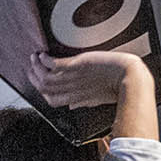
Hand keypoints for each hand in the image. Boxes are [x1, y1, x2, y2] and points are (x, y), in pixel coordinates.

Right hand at [32, 50, 157, 140]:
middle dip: (34, 77)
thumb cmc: (118, 87)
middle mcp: (73, 89)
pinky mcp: (79, 65)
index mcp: (78, 98)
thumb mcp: (98, 98)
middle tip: (30, 67)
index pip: (51, 100)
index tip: (37, 81)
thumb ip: (83, 101)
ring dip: (36, 67)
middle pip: (44, 89)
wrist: (130, 77)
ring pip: (46, 78)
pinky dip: (45, 61)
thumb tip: (72, 105)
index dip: (41, 91)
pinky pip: (55, 65)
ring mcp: (75, 78)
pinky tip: (43, 55)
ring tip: (34, 58)